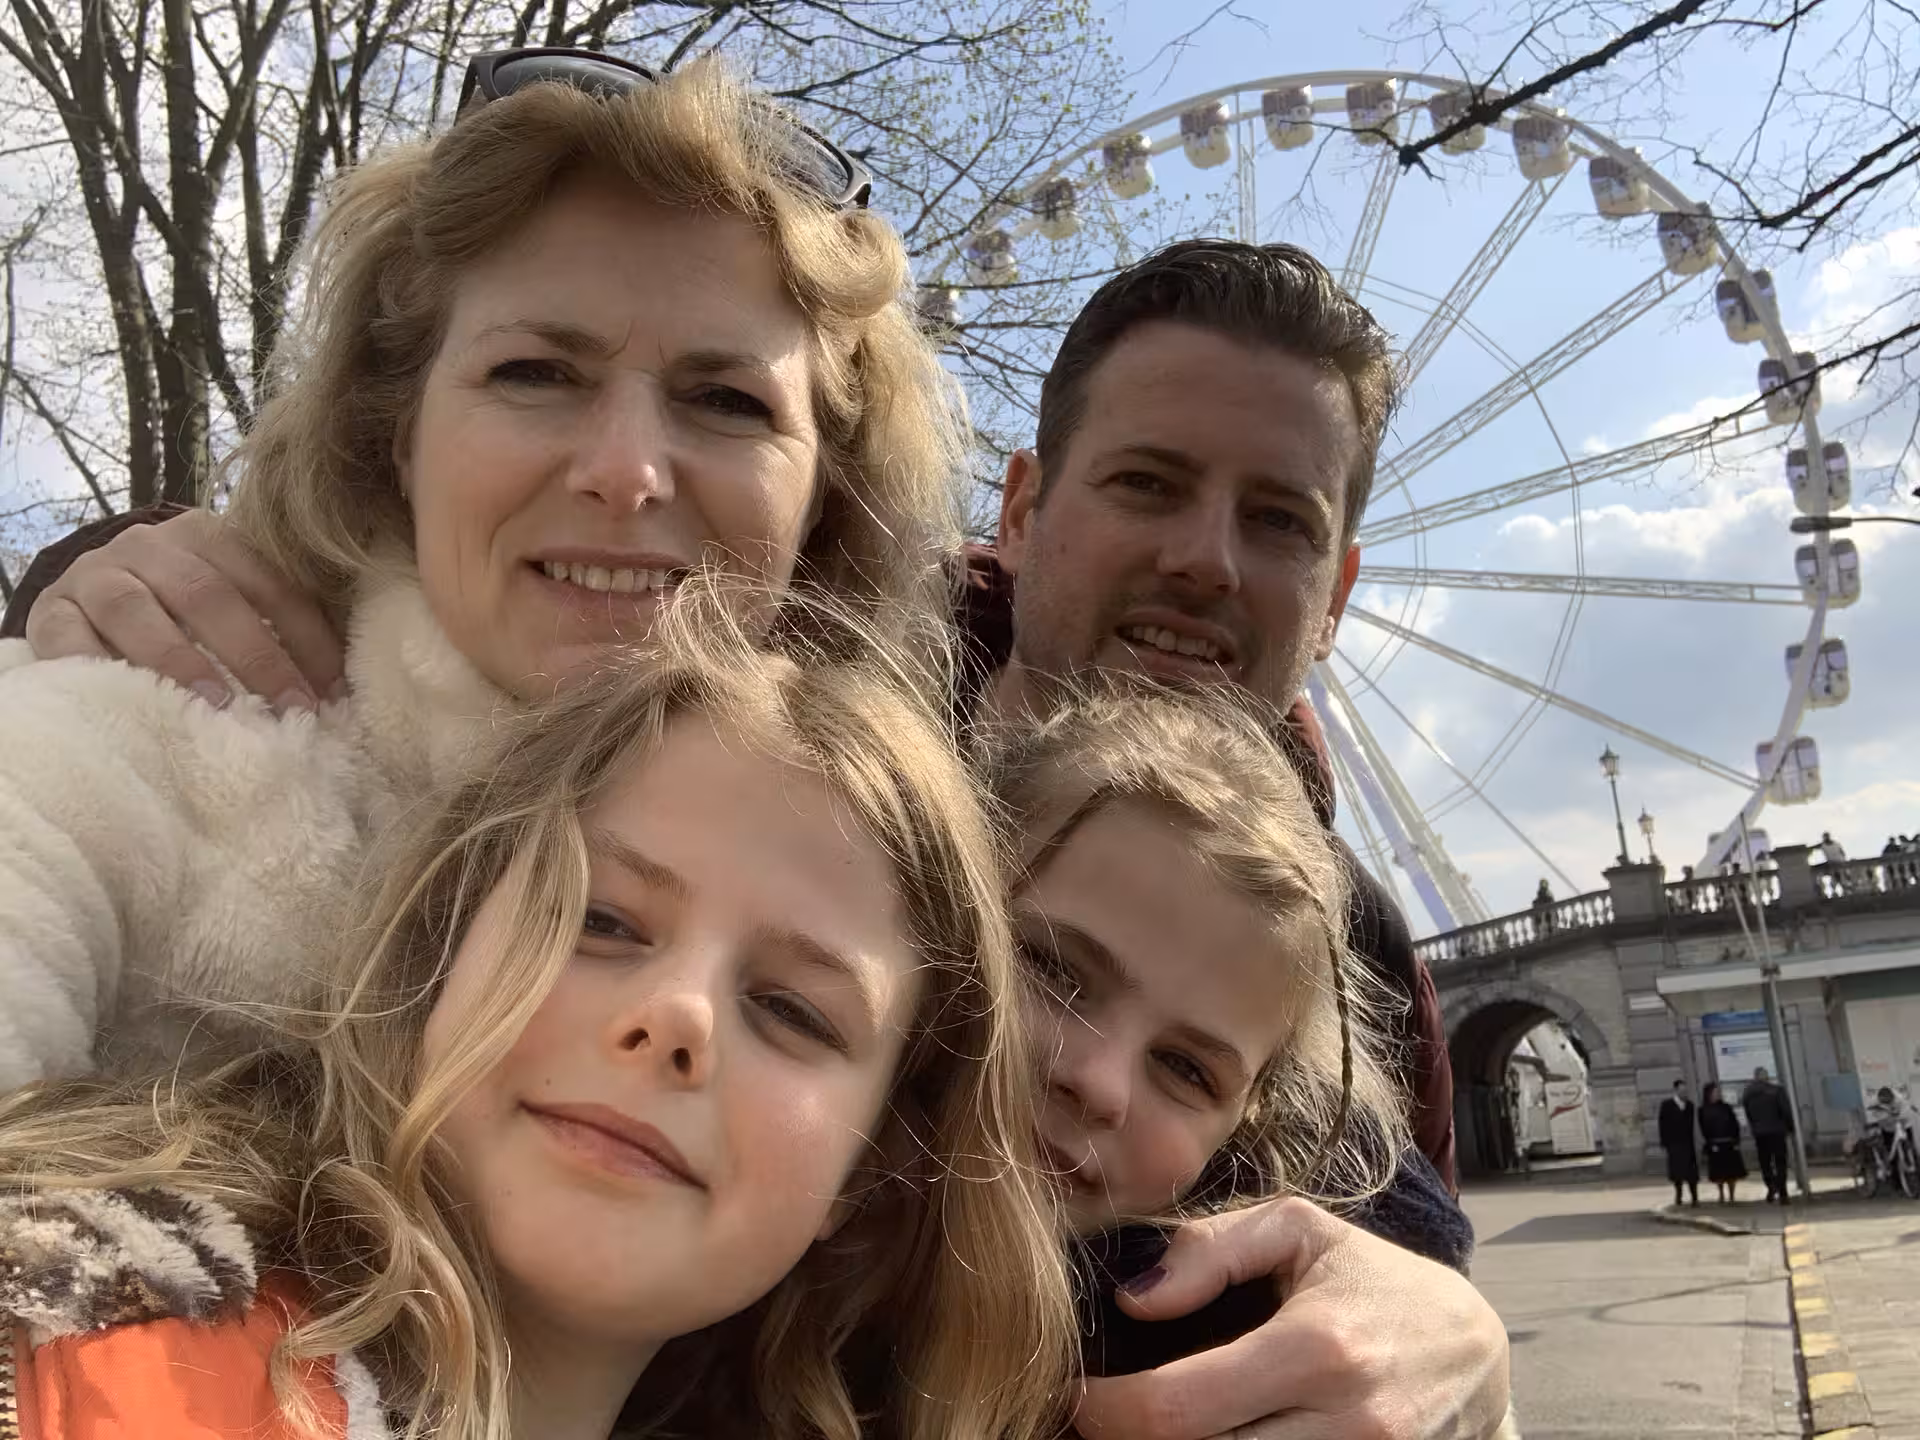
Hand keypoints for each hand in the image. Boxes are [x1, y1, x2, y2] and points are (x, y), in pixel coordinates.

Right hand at [23, 509, 344, 711]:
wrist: (91, 591)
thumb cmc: (180, 606)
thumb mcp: (228, 596)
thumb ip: (274, 620)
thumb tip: (339, 685)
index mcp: (207, 535)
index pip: (269, 582)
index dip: (306, 637)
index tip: (333, 692)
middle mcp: (149, 546)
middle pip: (207, 595)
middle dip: (257, 655)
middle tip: (290, 708)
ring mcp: (94, 575)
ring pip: (134, 610)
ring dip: (179, 659)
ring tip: (215, 705)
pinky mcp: (50, 610)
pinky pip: (66, 636)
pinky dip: (95, 666)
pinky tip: (129, 700)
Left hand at [1074, 1197, 1510, 1439]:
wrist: (1472, 1349)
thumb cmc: (1370, 1281)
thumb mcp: (1298, 1230)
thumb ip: (1209, 1251)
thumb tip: (1134, 1299)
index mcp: (1316, 1350)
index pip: (1174, 1411)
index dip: (1103, 1413)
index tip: (1075, 1395)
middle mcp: (1346, 1426)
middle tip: (1103, 1418)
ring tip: (1153, 1427)